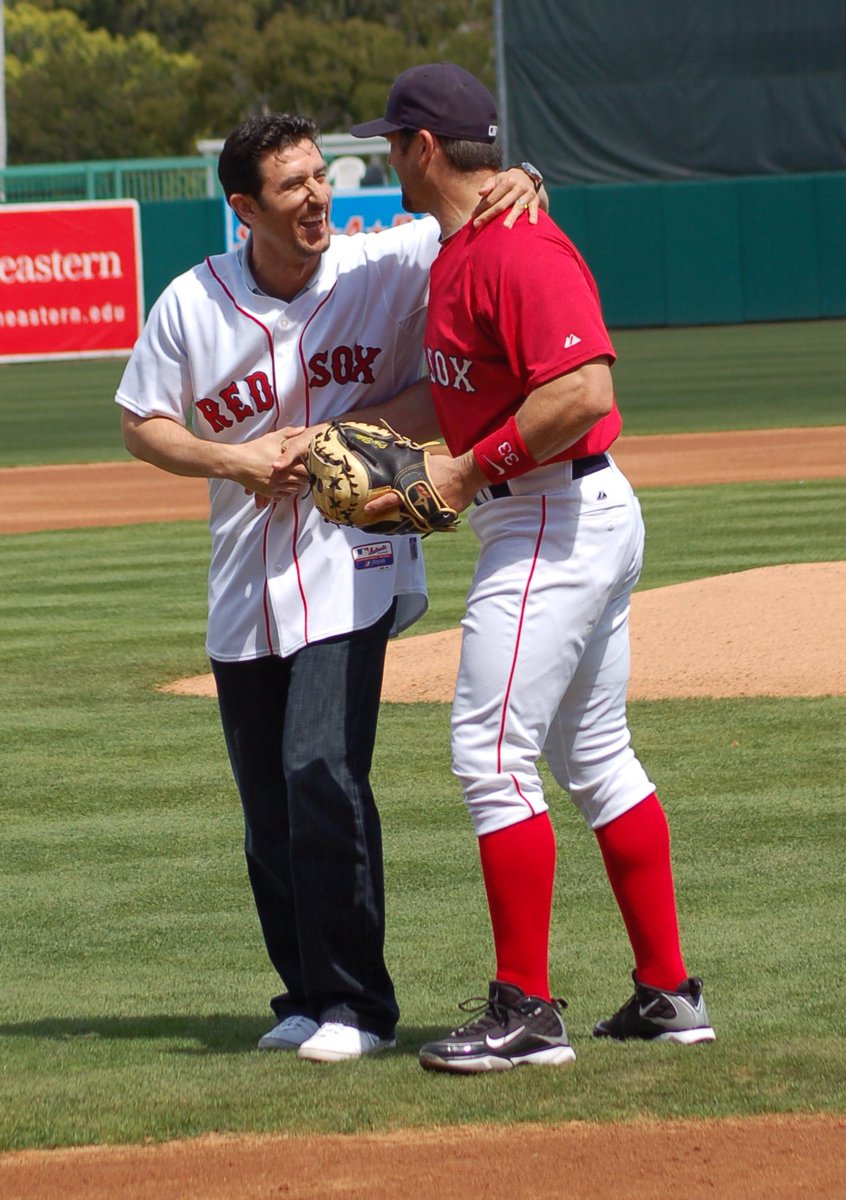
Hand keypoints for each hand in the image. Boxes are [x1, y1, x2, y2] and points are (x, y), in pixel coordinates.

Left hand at [363, 447, 484, 520]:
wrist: (466, 476)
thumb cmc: (445, 468)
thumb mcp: (425, 463)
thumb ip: (412, 466)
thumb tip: (403, 452)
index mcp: (412, 489)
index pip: (391, 499)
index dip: (378, 504)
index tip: (367, 509)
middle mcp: (418, 503)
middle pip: (399, 515)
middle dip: (387, 518)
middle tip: (373, 523)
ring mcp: (429, 513)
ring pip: (411, 522)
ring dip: (402, 523)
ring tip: (390, 526)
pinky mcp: (440, 518)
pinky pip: (426, 523)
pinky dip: (418, 524)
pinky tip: (412, 524)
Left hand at [472, 168, 540, 228]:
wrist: (526, 177)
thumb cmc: (506, 182)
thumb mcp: (496, 180)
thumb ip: (488, 186)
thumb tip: (480, 193)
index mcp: (507, 181)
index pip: (492, 197)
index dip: (482, 207)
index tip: (473, 216)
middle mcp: (518, 187)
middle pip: (502, 204)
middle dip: (489, 215)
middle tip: (477, 225)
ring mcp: (527, 193)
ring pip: (518, 207)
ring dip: (512, 218)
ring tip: (505, 227)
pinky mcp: (535, 200)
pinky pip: (535, 208)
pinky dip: (534, 215)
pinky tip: (532, 223)